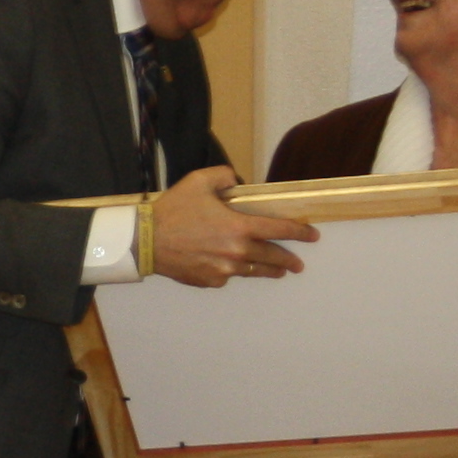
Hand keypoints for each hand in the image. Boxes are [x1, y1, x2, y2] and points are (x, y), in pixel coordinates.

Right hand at [147, 165, 318, 288]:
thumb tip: (235, 181)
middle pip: (273, 257)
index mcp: (239, 226)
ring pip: (255, 271)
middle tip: (298, 263)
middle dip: (289, 260)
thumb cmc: (173, 211)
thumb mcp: (198, 181)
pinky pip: (229, 276)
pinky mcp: (211, 280)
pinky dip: (235, 271)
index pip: (279, 229)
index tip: (312, 235)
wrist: (146, 241)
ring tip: (278, 271)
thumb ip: (224, 176)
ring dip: (270, 270)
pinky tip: (234, 268)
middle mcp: (237, 251)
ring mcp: (224, 269)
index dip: (299, 232)